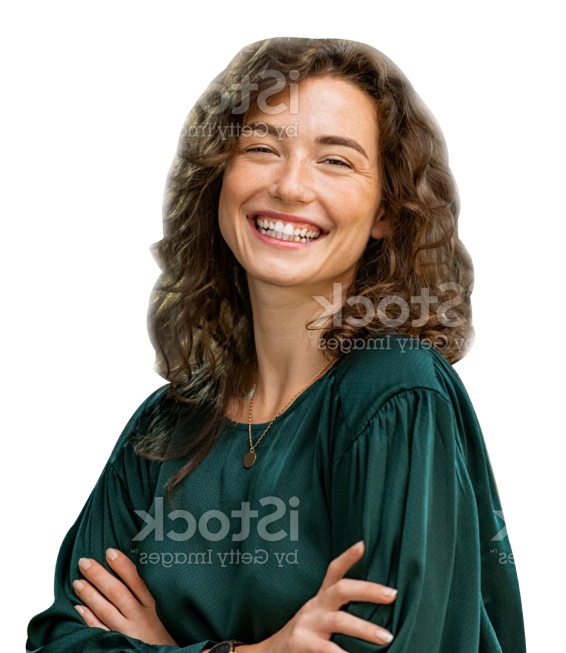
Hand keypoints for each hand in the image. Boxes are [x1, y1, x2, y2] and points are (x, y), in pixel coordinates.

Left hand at [73, 548, 178, 646]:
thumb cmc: (164, 632)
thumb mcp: (164, 610)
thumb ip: (150, 592)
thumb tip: (133, 569)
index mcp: (153, 605)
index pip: (136, 581)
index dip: (122, 566)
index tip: (109, 552)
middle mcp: (140, 617)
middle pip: (117, 593)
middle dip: (99, 576)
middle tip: (84, 562)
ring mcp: (128, 632)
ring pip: (107, 610)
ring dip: (90, 595)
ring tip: (77, 582)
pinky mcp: (119, 644)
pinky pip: (101, 631)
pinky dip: (89, 620)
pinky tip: (79, 609)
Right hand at [260, 541, 395, 651]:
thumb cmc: (306, 635)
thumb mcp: (320, 615)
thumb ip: (340, 609)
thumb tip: (377, 603)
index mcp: (321, 599)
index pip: (334, 571)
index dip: (347, 557)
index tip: (363, 545)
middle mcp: (315, 606)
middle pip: (341, 589)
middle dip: (368, 590)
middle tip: (392, 594)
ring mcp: (308, 624)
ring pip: (339, 621)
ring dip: (365, 628)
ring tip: (387, 637)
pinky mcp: (302, 644)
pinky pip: (326, 650)